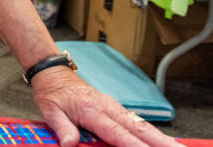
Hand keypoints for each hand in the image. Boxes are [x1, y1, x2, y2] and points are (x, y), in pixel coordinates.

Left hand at [32, 68, 180, 146]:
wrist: (54, 73)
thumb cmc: (53, 92)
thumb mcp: (51, 111)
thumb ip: (62, 128)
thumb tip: (70, 144)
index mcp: (93, 111)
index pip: (118, 133)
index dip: (135, 145)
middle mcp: (108, 108)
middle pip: (139, 129)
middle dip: (161, 142)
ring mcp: (114, 108)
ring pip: (142, 125)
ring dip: (161, 138)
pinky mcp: (115, 109)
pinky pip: (136, 122)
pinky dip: (152, 132)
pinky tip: (162, 141)